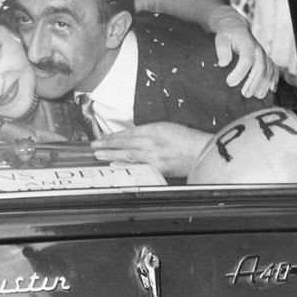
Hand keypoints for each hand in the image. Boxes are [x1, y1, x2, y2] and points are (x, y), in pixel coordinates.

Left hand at [92, 122, 208, 177]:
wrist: (203, 152)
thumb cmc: (187, 139)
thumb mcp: (167, 128)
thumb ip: (149, 132)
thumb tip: (130, 138)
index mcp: (156, 129)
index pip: (130, 132)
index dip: (114, 136)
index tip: (103, 138)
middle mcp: (154, 142)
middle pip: (126, 143)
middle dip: (108, 145)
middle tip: (94, 146)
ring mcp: (156, 156)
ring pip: (129, 155)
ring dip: (112, 155)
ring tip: (99, 154)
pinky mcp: (160, 168)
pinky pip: (139, 166)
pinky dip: (126, 166)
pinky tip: (115, 165)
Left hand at [208, 7, 277, 97]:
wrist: (236, 27)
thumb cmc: (226, 34)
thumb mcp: (220, 37)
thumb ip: (222, 49)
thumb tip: (223, 63)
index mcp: (247, 43)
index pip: (246, 58)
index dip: (239, 72)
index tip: (229, 83)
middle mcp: (258, 49)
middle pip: (261, 67)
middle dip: (254, 82)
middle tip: (244, 95)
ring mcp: (263, 54)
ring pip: (268, 70)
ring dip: (264, 85)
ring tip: (256, 96)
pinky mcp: (266, 59)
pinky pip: (273, 70)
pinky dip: (273, 81)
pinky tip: (270, 91)